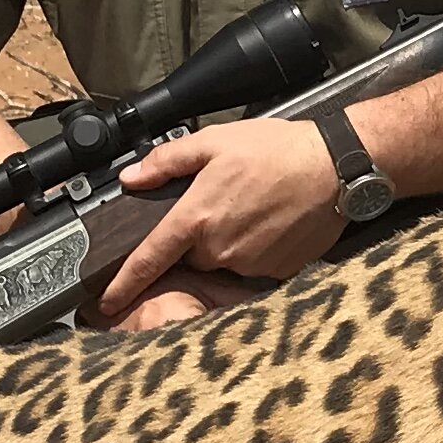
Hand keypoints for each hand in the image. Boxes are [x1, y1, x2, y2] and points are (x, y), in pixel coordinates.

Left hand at [101, 118, 344, 317]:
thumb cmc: (278, 150)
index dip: (124, 284)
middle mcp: (219, 249)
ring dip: (229, 241)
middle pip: (191, 254)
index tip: (106, 302)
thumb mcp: (215, 141)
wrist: (337, 166)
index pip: (149, 258)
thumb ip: (167, 161)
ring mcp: (249, 264)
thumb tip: (131, 177)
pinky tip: (273, 222)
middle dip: (198, 235)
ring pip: (223, 261)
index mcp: (197, 217)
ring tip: (254, 207)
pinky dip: (257, 248)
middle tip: (224, 202)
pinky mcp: (277, 272)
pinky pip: (254, 266)